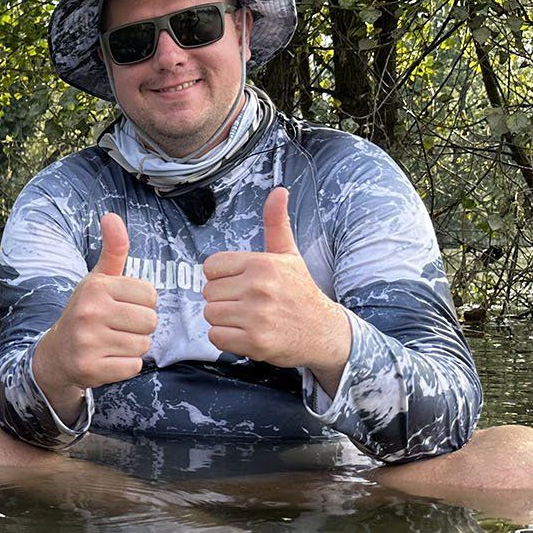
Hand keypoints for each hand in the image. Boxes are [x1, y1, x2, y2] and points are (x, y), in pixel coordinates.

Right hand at [31, 212, 158, 420]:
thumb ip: (113, 250)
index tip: (120, 306)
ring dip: (132, 346)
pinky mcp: (90, 369)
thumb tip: (111, 215)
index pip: (150, 295)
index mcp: (95, 287)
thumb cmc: (86, 311)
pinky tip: (107, 359)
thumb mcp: (98, 279)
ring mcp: (88, 342)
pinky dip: (125, 366)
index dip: (141, 303)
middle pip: (150, 321)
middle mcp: (89, 312)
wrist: (57, 353)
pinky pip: (133, 367)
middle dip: (139, 327)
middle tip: (117, 327)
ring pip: (143, 345)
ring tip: (111, 342)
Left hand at [201, 188, 350, 388]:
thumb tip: (278, 190)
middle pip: (208, 292)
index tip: (242, 283)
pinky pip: (216, 337)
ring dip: (224, 320)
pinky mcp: (254, 342)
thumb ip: (276, 223)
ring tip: (248, 318)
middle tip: (248, 303)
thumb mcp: (289, 255)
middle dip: (223, 299)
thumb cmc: (301, 292)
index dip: (223, 276)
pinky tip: (247, 333)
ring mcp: (256, 316)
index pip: (211, 266)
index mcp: (262, 264)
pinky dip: (227, 338)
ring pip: (210, 314)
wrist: (324, 332)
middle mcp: (258, 288)